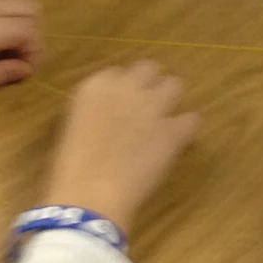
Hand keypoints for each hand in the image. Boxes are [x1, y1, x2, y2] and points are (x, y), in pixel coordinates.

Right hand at [39, 60, 200, 235]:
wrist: (90, 194)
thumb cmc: (70, 169)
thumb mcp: (74, 127)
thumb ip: (94, 111)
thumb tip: (108, 117)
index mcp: (97, 85)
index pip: (117, 73)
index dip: (121, 90)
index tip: (119, 107)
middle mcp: (127, 87)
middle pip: (148, 68)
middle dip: (149, 84)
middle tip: (145, 108)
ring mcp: (153, 107)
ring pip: (175, 84)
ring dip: (171, 100)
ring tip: (164, 120)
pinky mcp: (173, 130)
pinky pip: (192, 119)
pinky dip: (186, 129)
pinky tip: (178, 141)